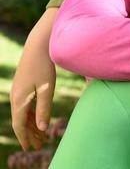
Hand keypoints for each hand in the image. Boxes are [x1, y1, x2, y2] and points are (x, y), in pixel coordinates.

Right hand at [10, 8, 57, 149]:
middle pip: (21, 121)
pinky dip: (32, 115)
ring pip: (23, 114)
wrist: (38, 47)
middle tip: (40, 145)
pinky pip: (26, 106)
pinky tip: (39, 119)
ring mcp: (19, 92)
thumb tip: (42, 128)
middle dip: (30, 134)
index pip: (19, 125)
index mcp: (19, 100)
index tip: (30, 148)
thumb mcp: (47, 90)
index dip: (25, 137)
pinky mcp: (24, 86)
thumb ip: (44, 109)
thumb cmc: (43, 67)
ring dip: (32, 125)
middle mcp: (16, 97)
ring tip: (42, 136)